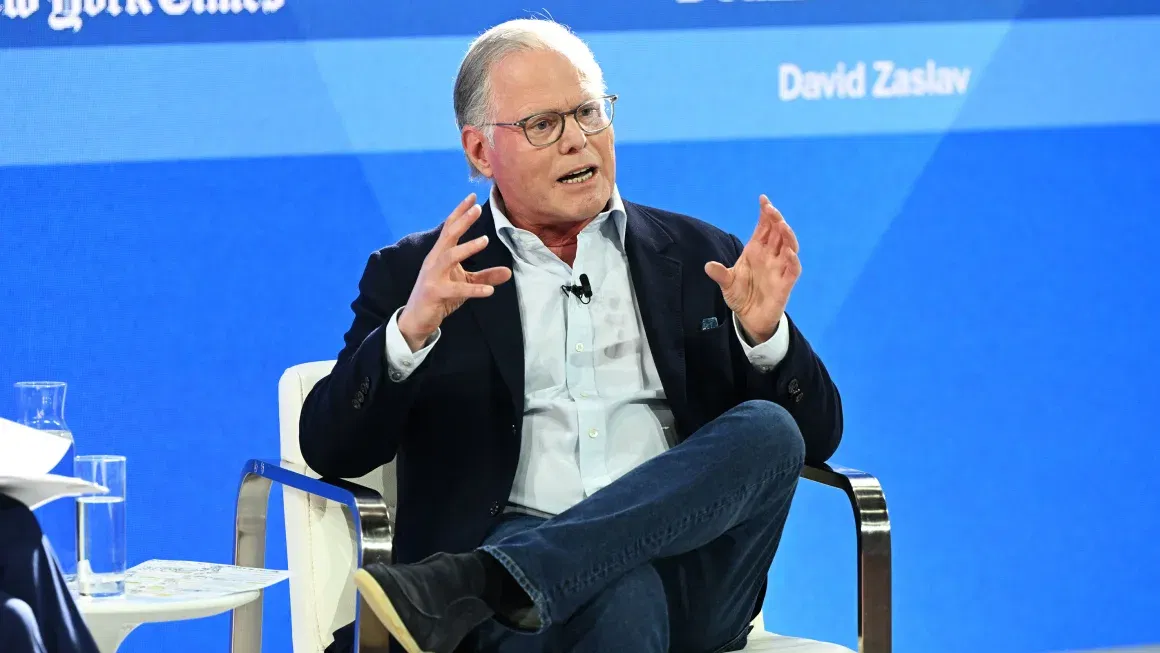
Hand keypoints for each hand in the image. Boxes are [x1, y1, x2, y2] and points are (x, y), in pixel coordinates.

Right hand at [397, 193, 511, 350]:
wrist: (417, 318)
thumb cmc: (440, 296)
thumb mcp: (464, 284)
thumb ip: (485, 277)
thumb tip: (508, 272)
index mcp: (440, 254)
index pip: (449, 228)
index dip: (460, 212)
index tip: (472, 196)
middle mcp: (434, 261)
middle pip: (448, 236)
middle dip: (462, 221)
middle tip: (477, 208)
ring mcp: (433, 276)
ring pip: (449, 257)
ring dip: (467, 248)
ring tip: (485, 240)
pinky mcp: (435, 293)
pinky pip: (456, 290)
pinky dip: (474, 290)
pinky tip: (490, 291)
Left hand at [704, 195, 800, 343]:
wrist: (749, 318)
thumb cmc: (741, 295)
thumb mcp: (727, 284)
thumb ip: (720, 274)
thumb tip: (708, 266)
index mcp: (756, 251)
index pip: (764, 227)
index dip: (765, 213)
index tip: (763, 199)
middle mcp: (770, 256)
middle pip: (778, 232)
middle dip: (776, 219)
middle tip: (770, 208)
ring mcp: (779, 268)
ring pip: (789, 246)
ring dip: (787, 235)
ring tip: (781, 224)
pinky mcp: (785, 284)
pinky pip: (793, 269)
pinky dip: (793, 259)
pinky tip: (788, 251)